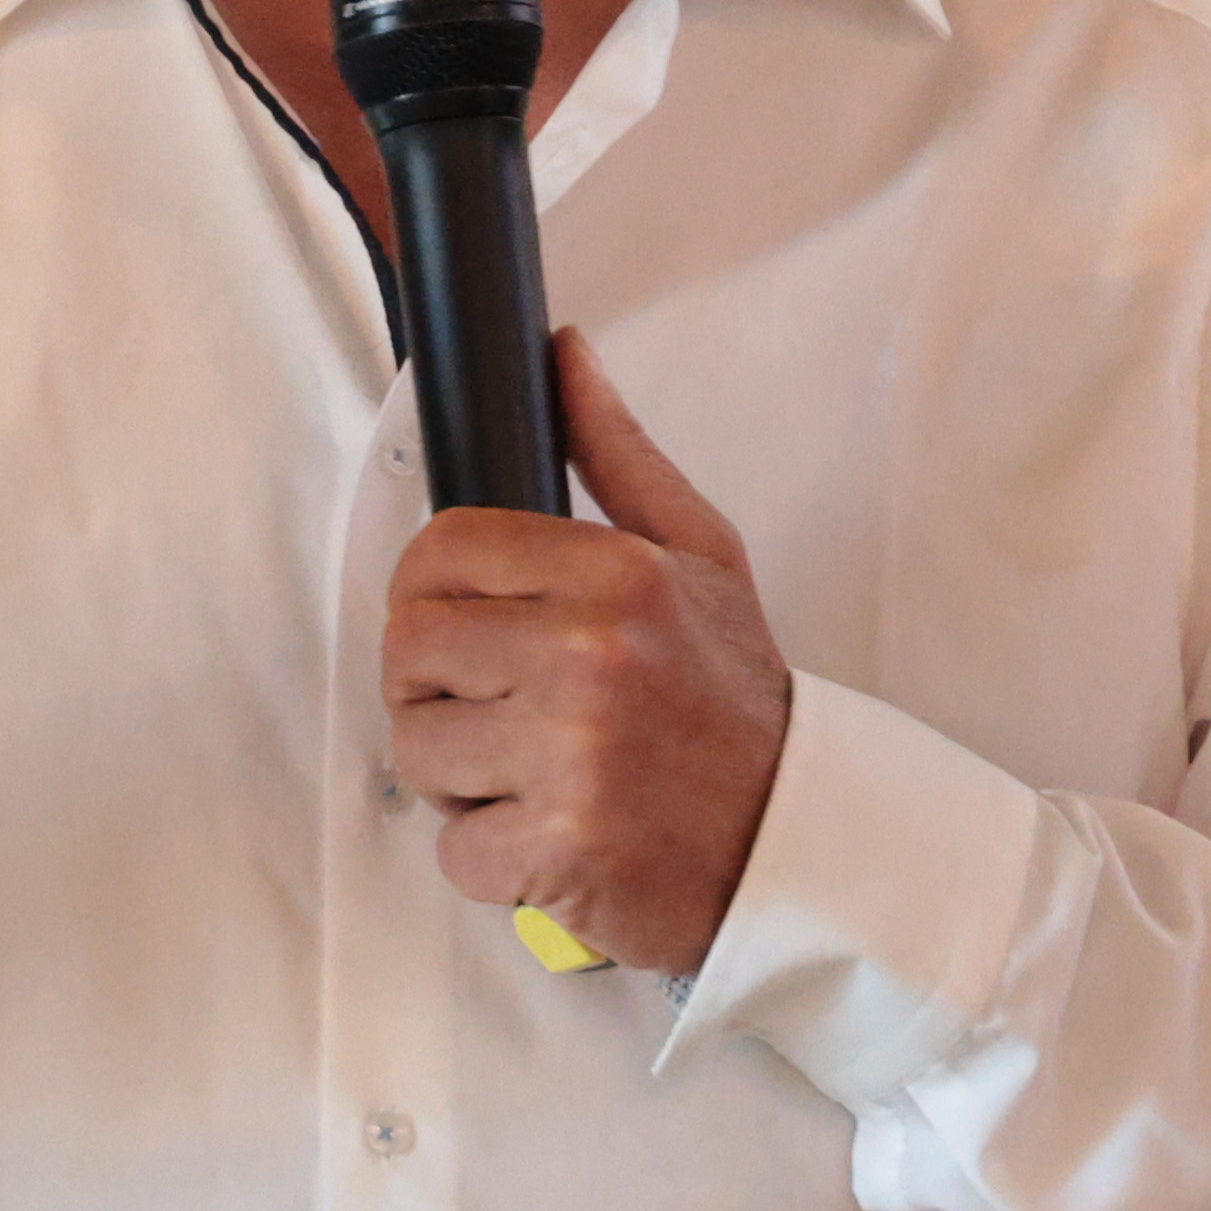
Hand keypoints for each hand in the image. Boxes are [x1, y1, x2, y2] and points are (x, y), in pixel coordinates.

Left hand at [381, 331, 793, 977]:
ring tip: (538, 773)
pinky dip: (492, 855)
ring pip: (417, 751)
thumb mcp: (702, 558)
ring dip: (462, 776)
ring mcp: (572, 758)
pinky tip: (553, 833)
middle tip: (505, 709)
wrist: (803, 839)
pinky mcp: (560, 850)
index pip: (440, 552)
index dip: (434, 592)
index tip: (468, 626)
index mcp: (618, 577)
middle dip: (438, 686)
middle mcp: (591, 659)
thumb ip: (618, 455)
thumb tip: (566, 355)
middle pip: (408, 649)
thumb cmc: (739, 705)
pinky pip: (454, 848)